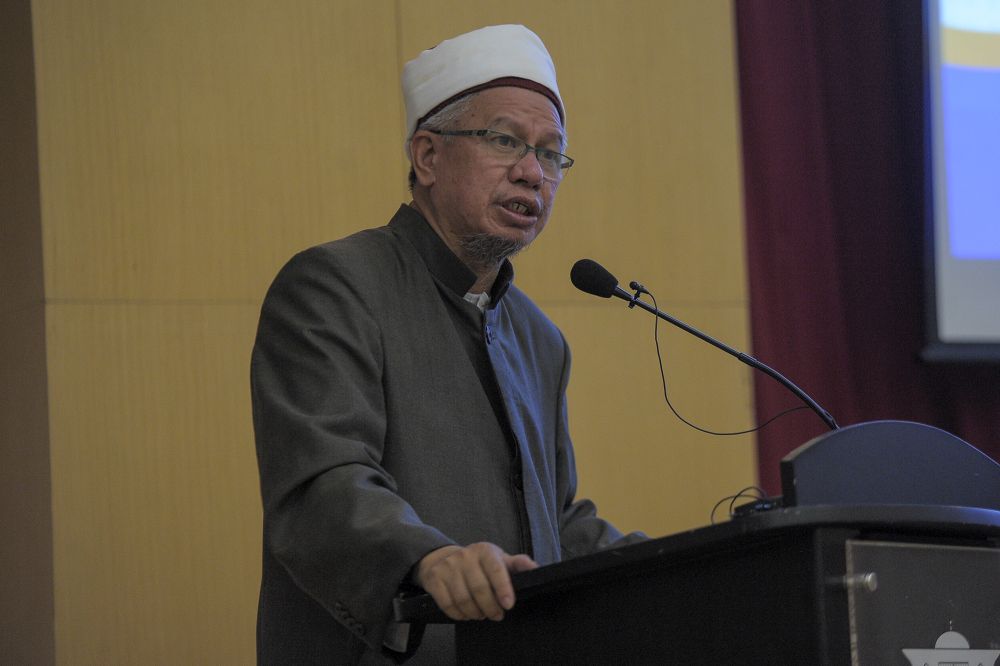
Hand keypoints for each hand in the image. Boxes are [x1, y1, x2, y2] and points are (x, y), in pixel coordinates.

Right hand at [414, 542, 537, 620]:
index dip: (503, 588)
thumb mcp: (499, 559)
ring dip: (474, 613)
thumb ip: (518, 564)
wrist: (444, 558)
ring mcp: (448, 566)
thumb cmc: (479, 563)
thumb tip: (537, 569)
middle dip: (490, 608)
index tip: (509, 605)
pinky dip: (458, 614)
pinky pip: (447, 604)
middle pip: (479, 589)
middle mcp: (465, 556)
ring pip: (463, 599)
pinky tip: (465, 614)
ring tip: (481, 614)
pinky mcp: (434, 578)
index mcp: (485, 551)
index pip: (495, 569)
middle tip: (497, 615)